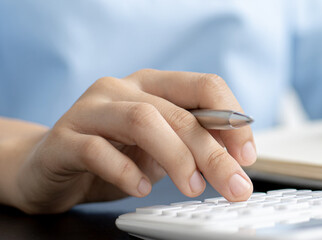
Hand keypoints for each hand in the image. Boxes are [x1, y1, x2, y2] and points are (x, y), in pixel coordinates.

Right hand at [10, 69, 254, 213]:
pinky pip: (98, 150)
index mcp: (153, 85)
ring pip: (143, 121)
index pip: (205, 86)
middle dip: (214, 153)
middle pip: (180, 113)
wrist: (45, 167)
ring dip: (177, 158)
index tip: (247, 156)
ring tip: (193, 188)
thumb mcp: (159, 150)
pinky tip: (143, 188)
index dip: (233, 119)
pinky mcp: (63, 139)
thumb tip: (235, 163)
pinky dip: (127, 172)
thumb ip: (191, 147)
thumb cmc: (112, 155)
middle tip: (234, 185)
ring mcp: (90, 110)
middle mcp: (122, 89)